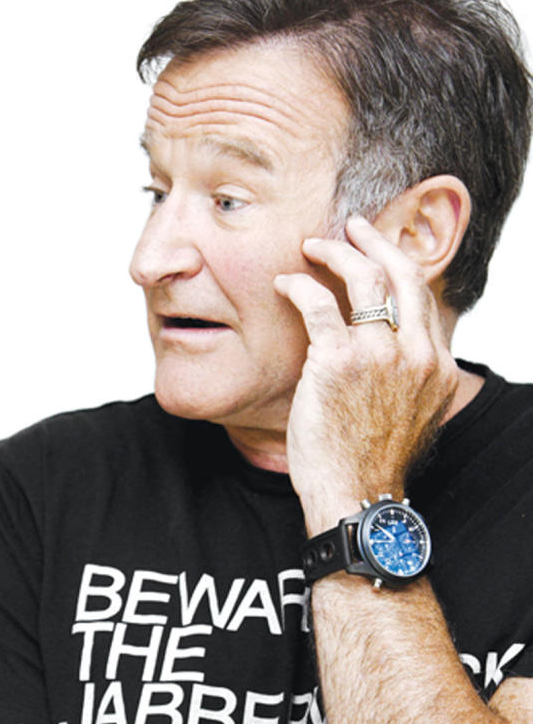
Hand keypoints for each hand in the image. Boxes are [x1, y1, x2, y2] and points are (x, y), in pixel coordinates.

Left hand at [274, 216, 457, 535]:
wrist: (354, 496)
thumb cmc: (369, 462)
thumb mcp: (407, 416)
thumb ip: (403, 377)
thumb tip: (383, 355)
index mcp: (439, 368)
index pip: (423, 298)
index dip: (397, 267)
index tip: (376, 254)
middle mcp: (418, 355)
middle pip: (404, 274)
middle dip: (376, 241)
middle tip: (352, 227)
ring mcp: (382, 355)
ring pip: (364, 277)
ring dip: (336, 252)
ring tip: (312, 246)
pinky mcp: (339, 360)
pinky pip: (317, 302)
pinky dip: (299, 285)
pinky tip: (285, 284)